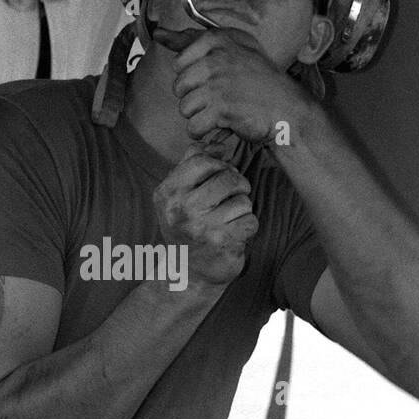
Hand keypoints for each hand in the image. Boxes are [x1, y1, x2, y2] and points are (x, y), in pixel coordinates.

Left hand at [153, 24, 298, 145]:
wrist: (287, 110)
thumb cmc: (258, 80)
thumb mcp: (231, 49)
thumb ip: (191, 40)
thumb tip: (158, 33)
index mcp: (218, 39)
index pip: (179, 63)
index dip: (195, 76)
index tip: (218, 78)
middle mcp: (216, 58)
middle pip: (179, 87)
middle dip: (196, 97)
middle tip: (222, 97)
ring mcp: (218, 83)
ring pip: (184, 108)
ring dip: (201, 115)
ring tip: (223, 110)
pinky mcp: (220, 108)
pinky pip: (193, 127)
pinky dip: (204, 132)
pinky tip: (221, 125)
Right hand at [153, 147, 258, 286]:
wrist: (188, 275)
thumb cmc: (187, 229)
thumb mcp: (178, 196)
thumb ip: (192, 166)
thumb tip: (218, 142)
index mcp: (167, 193)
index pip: (201, 160)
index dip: (219, 165)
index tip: (220, 177)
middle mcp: (181, 209)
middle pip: (228, 178)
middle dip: (237, 186)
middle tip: (231, 199)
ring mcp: (201, 227)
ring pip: (242, 200)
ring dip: (242, 210)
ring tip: (228, 221)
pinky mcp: (222, 243)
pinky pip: (250, 220)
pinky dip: (248, 227)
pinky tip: (234, 235)